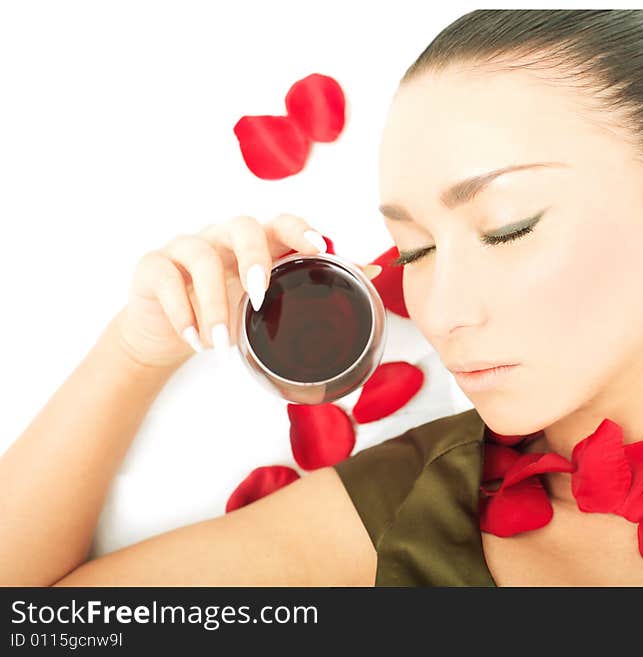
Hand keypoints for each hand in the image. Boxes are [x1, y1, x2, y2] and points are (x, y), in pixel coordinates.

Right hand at [115, 214, 381, 369]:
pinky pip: (165, 278)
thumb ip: (313, 281)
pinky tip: (195, 340)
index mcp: (257, 243)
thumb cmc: (227, 308)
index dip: (300, 229)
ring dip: (214, 302)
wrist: (166, 333)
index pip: (281, 222)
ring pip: (200, 256)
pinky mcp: (152, 267)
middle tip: (260, 297)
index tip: (319, 247)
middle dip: (254, 258)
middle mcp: (222, 237)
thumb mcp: (270, 299)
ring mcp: (185, 248)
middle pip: (242, 225)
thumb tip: (372, 271)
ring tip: (222, 343)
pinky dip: (182, 312)